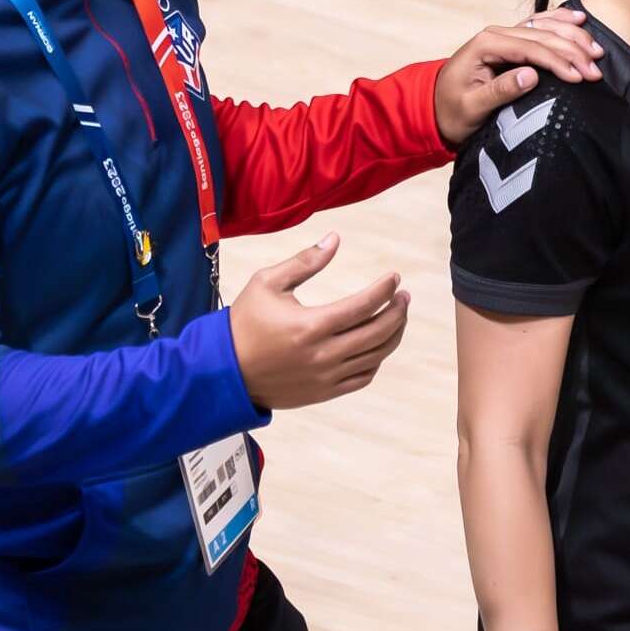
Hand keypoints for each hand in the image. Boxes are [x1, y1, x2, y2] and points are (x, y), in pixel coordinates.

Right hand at [227, 233, 408, 409]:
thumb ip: (304, 261)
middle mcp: (323, 354)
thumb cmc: (244, 322)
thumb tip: (335, 238)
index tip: (394, 277)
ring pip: (376, 355)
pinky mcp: (325, 392)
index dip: (384, 289)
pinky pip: (363, 376)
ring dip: (394, 334)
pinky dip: (377, 359)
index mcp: (310, 325)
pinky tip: (378, 343)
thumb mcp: (267, 283)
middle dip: (398, 311)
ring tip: (398, 316)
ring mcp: (326, 377)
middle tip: (403, 296)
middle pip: (378, 332)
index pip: (363, 306)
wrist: (225, 371)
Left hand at [433, 8, 603, 146]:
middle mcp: (496, 34)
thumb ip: (499, 91)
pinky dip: (561, 23)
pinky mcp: (511, 43)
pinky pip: (540, 26)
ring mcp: (504, 36)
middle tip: (596, 70)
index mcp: (486, 45)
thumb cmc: (451, 111)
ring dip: (573, 37)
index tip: (579, 77)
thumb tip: (531, 76)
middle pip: (542, 36)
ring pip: (545, 28)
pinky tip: (580, 20)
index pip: (530, 48)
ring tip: (596, 51)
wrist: (435, 108)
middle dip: (572, 52)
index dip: (558, 61)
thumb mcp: (471, 107)